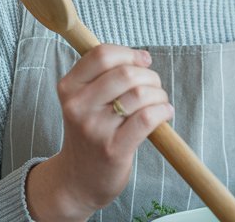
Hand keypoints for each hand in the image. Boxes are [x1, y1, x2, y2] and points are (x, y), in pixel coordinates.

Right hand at [26, 44, 173, 221]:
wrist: (78, 180)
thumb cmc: (90, 133)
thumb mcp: (84, 101)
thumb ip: (105, 76)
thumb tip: (142, 58)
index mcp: (69, 88)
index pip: (101, 55)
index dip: (129, 54)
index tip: (142, 61)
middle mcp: (78, 106)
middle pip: (125, 73)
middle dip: (149, 76)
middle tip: (154, 87)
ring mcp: (95, 129)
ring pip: (139, 94)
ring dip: (159, 95)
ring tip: (160, 102)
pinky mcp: (114, 149)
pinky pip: (147, 118)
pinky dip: (162, 111)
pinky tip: (164, 114)